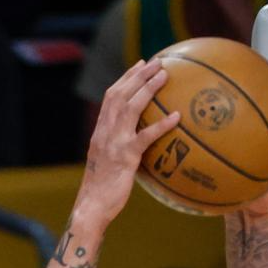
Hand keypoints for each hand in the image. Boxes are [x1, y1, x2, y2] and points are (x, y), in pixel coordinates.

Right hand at [76, 59, 179, 228]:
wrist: (91, 205)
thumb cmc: (101, 190)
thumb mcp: (105, 162)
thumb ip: (116, 148)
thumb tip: (134, 145)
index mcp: (100, 130)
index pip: (111, 95)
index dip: (126, 78)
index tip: (140, 64)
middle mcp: (105, 131)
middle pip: (121, 94)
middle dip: (139, 74)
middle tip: (158, 62)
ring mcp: (114, 142)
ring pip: (131, 107)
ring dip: (148, 88)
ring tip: (165, 75)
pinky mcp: (125, 157)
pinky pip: (145, 136)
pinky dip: (161, 125)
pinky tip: (176, 117)